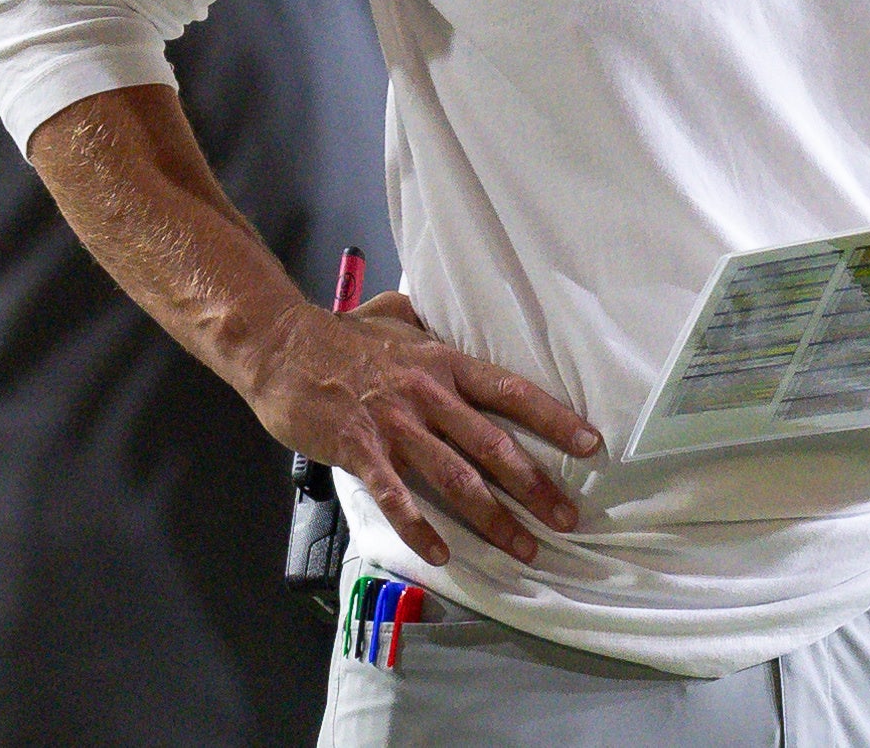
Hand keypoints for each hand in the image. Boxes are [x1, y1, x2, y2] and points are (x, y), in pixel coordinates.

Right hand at [246, 291, 601, 567]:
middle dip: (536, 486)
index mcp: (443, 364)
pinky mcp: (361, 451)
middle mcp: (429, 395)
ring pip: (456, 478)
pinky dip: (421, 528)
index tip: (590, 444)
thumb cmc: (339, 335)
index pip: (511, 392)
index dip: (553, 419)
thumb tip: (444, 316)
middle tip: (567, 517)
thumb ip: (427, 323)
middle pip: (494, 445)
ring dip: (494, 518)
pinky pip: (398, 497)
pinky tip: (443, 553)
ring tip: (524, 548)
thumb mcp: (396, 317)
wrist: (280, 346)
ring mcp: (395, 425)